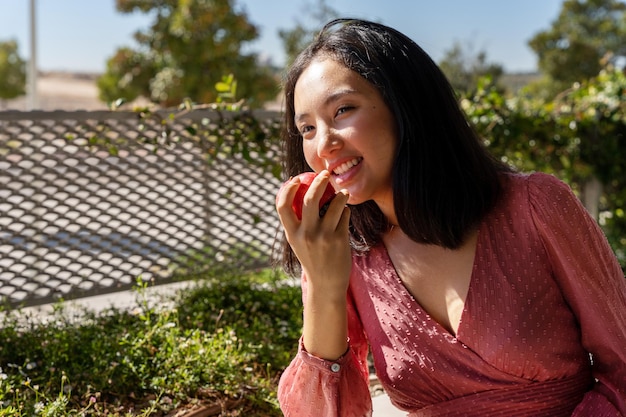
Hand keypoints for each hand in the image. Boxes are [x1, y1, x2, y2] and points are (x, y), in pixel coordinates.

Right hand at [276, 170, 351, 297]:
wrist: (326, 283)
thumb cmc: (312, 257)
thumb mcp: (298, 241)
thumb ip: (297, 221)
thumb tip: (300, 191)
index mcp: (292, 234)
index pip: (282, 206)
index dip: (287, 189)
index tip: (295, 179)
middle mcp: (306, 234)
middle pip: (310, 199)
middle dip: (319, 181)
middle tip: (325, 173)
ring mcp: (324, 237)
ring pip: (334, 204)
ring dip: (340, 195)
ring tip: (342, 193)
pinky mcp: (340, 239)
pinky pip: (344, 215)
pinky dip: (345, 209)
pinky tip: (345, 211)